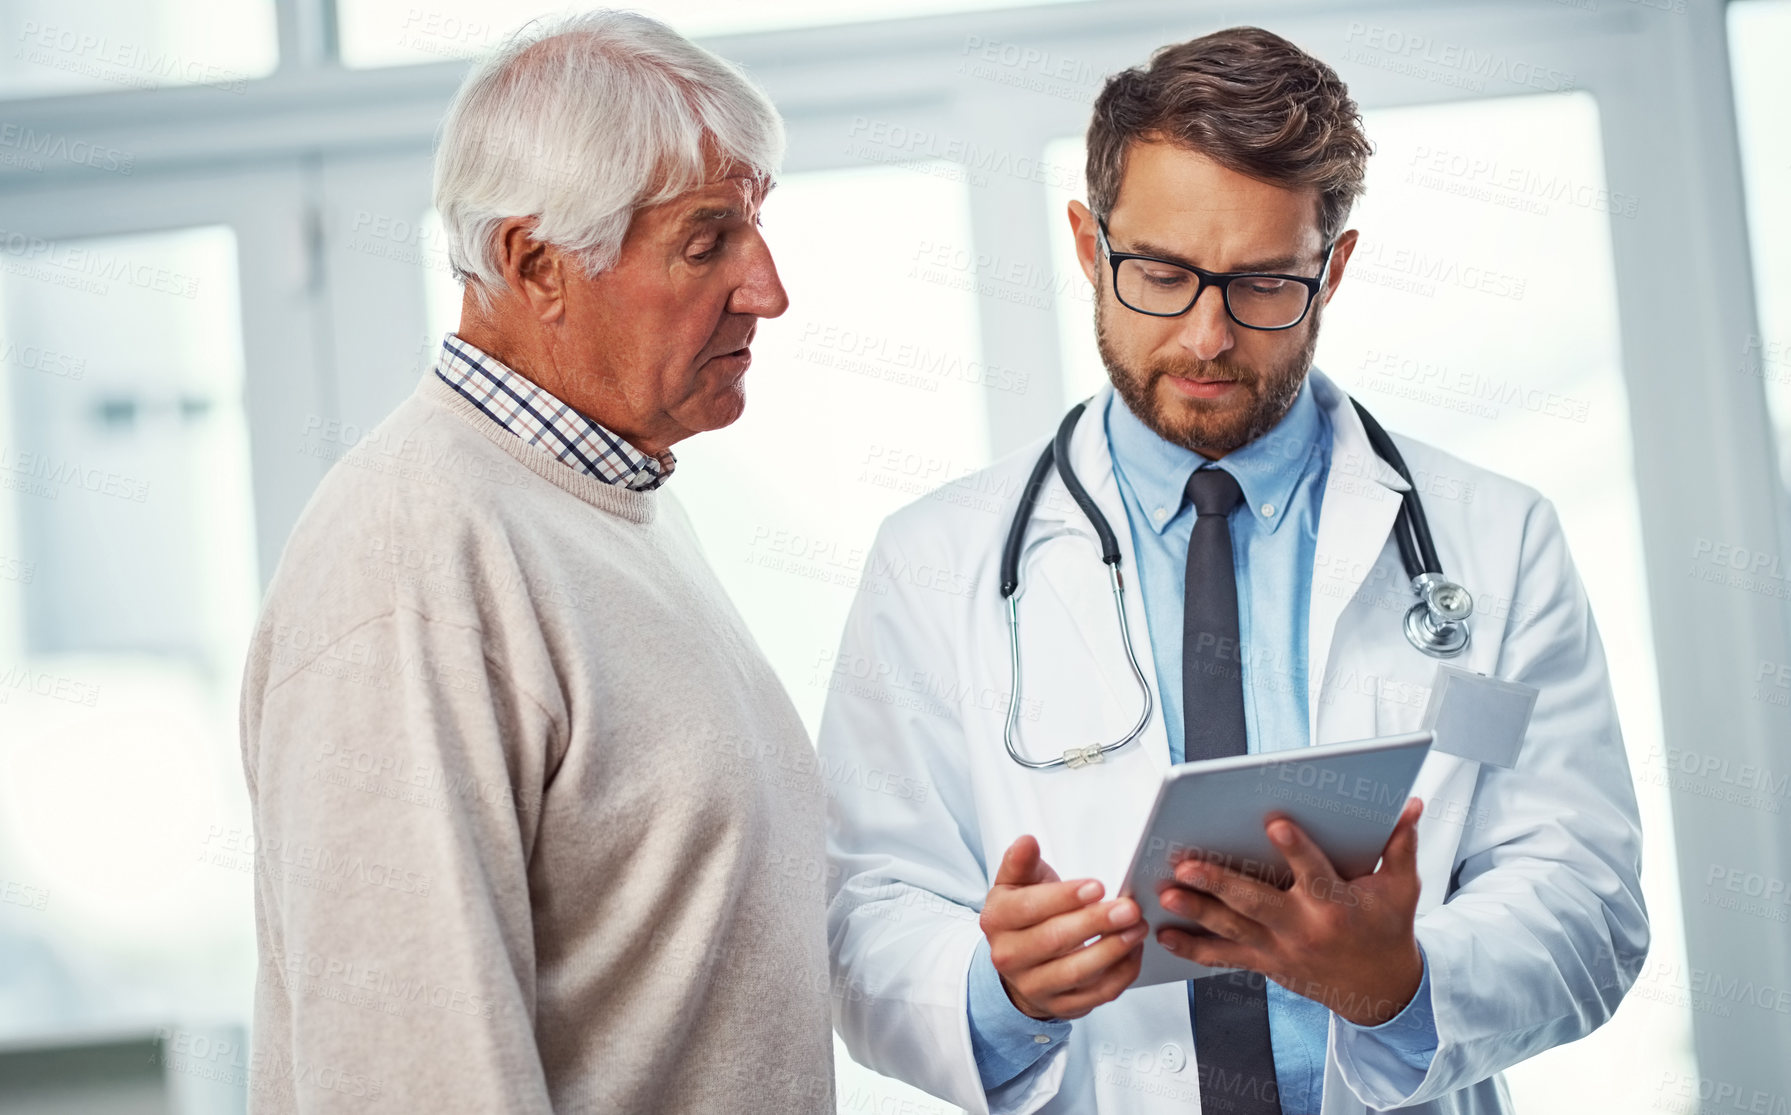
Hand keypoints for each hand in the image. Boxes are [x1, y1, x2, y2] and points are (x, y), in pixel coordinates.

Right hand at [980, 835, 1145, 1020]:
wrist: (1020, 959)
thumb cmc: (1025, 913)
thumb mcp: (1017, 883)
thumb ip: (1022, 862)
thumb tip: (1027, 842)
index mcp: (996, 919)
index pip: (1029, 908)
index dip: (1064, 897)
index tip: (1097, 886)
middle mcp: (1009, 956)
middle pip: (1054, 940)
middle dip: (1096, 922)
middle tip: (1128, 908)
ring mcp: (1033, 985)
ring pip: (1077, 972)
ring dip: (1113, 949)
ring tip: (1137, 928)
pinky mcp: (1060, 1006)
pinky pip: (1096, 994)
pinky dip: (1121, 974)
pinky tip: (1134, 951)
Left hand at [1156, 797, 1425, 1025]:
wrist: (1381, 991)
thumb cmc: (1388, 931)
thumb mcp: (1402, 889)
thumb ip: (1400, 844)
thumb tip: (1410, 804)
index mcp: (1337, 906)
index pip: (1314, 874)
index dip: (1296, 848)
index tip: (1274, 822)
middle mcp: (1303, 929)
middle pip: (1256, 903)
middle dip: (1219, 883)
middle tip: (1187, 864)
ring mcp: (1280, 949)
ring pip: (1232, 929)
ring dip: (1196, 910)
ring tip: (1165, 892)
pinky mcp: (1265, 963)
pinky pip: (1224, 957)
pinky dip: (1193, 946)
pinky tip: (1165, 933)